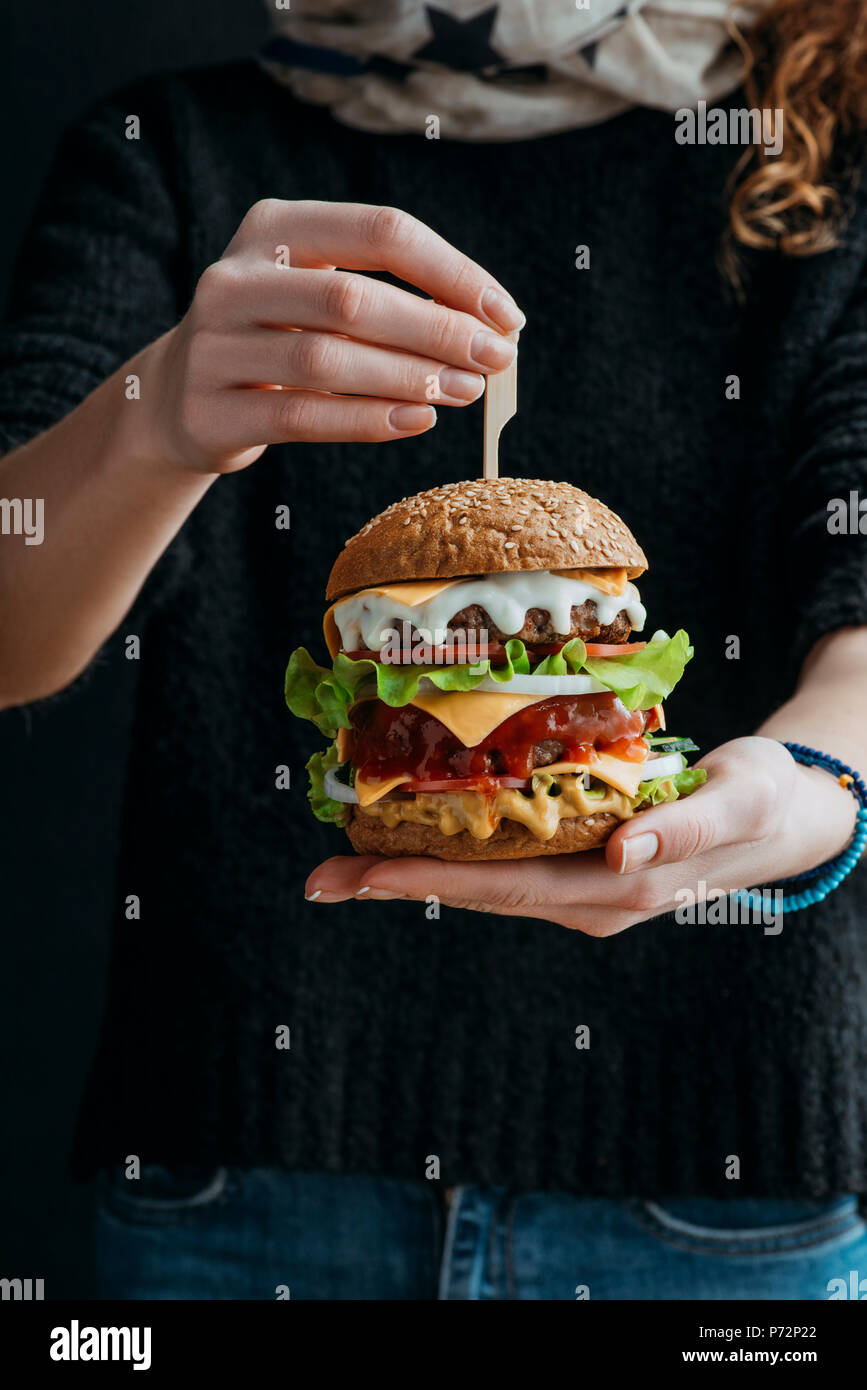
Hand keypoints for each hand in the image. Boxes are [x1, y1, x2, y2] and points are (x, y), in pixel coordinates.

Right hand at [140, 199, 522, 473]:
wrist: (179, 398)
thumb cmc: (278, 339)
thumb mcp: (319, 295)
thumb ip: (390, 299)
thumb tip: (491, 327)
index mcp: (273, 228)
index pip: (379, 232)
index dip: (452, 271)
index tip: (506, 315)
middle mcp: (234, 278)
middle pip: (353, 298)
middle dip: (437, 330)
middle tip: (495, 360)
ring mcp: (214, 345)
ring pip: (327, 359)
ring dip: (408, 377)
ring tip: (464, 392)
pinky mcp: (209, 411)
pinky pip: (302, 416)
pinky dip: (368, 420)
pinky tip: (417, 420)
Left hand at [305, 737, 856, 933]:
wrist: (789, 815)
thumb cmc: (764, 798)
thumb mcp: (739, 801)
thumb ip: (686, 824)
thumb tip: (620, 851)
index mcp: (619, 886)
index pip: (507, 886)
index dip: (433, 879)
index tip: (366, 874)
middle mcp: (590, 897)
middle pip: (478, 892)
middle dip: (398, 883)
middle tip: (321, 877)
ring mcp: (584, 888)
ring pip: (486, 884)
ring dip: (415, 873)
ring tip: (345, 861)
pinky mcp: (584, 868)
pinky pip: (507, 867)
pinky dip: (455, 855)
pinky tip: (418, 838)